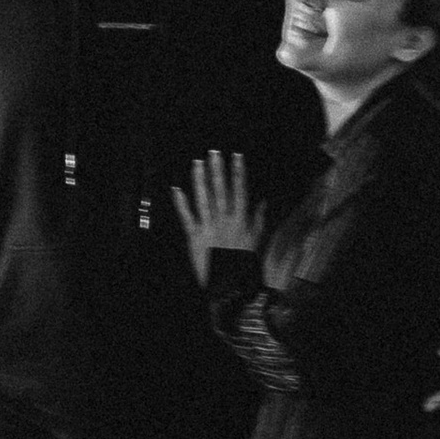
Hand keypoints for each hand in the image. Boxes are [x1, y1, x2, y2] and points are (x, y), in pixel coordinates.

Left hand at [171, 148, 266, 286]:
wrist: (230, 286)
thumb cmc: (243, 263)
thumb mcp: (255, 240)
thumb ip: (258, 219)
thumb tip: (263, 201)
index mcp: (240, 220)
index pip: (240, 191)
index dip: (238, 172)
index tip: (236, 156)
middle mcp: (224, 220)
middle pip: (221, 191)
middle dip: (217, 171)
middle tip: (213, 152)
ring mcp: (209, 227)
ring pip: (204, 200)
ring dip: (200, 180)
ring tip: (197, 163)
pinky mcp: (195, 237)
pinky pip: (187, 217)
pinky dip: (181, 203)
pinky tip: (176, 189)